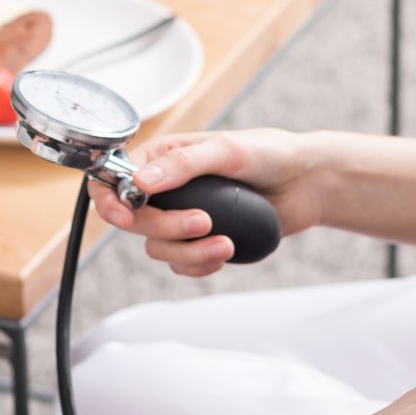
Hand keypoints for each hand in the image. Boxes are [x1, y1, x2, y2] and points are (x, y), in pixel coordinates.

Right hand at [90, 128, 324, 276]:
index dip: (110, 201)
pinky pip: (180, 264)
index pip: (112, 179)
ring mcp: (180, 215)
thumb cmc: (269, 153)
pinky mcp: (199, 240)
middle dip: (167, 228)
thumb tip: (139, 182)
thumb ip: (182, 165)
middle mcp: (164, 187)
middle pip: (134, 221)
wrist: (305, 182)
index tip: (127, 217)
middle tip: (203, 223)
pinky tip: (225, 252)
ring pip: (157, 248)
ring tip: (226, 243)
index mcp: (161, 157)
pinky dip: (199, 264)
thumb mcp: (227, 150)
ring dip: (189, 252)